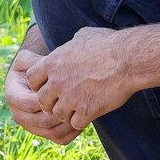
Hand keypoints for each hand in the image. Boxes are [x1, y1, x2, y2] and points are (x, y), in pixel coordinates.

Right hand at [5, 46, 83, 144]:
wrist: (38, 78)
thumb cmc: (35, 65)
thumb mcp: (30, 59)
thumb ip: (34, 62)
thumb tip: (42, 67)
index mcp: (12, 96)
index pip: (30, 103)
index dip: (48, 99)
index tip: (65, 89)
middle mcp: (18, 115)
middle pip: (41, 121)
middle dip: (60, 113)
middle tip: (78, 103)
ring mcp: (31, 126)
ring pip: (51, 132)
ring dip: (68, 124)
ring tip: (82, 112)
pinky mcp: (43, 133)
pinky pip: (59, 139)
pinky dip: (72, 132)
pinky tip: (82, 119)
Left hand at [23, 26, 141, 138]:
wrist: (128, 60)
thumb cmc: (109, 44)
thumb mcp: (84, 36)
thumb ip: (71, 43)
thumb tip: (72, 42)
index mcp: (53, 63)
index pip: (31, 79)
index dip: (39, 83)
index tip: (50, 84)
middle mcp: (58, 82)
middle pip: (42, 100)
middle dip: (51, 101)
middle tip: (63, 100)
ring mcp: (71, 98)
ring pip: (57, 114)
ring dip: (66, 113)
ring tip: (76, 108)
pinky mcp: (87, 111)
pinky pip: (75, 123)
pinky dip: (81, 121)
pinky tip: (89, 114)